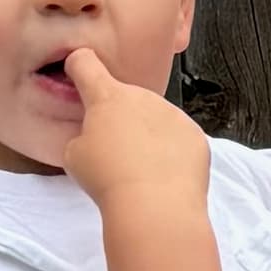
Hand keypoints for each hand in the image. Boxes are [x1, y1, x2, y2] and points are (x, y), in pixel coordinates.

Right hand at [54, 43, 209, 214]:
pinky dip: (173, 152)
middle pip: (126, 99)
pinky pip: (179, 138)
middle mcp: (142, 96)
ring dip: (147, 135)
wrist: (155, 206)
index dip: (79, 66)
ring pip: (155, 119)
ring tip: (141, 168)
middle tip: (115, 152)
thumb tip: (95, 137)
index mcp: (107, 96)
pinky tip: (164, 174)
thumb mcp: (74, 155)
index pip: (86, 64)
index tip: (78, 71)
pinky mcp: (195, 136)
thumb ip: (83, 135)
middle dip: (120, 118)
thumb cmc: (107, 180)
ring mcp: (173, 114)